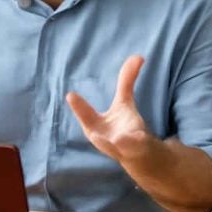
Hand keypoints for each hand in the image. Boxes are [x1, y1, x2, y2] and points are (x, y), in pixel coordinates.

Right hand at [66, 55, 159, 173]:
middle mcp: (104, 138)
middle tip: (95, 133)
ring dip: (123, 142)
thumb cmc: (123, 124)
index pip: (85, 116)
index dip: (78, 106)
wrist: (137, 152)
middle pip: (99, 137)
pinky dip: (137, 145)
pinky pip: (136, 150)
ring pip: (121, 146)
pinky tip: (141, 139)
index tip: (71, 94)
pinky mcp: (135, 154)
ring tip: (124, 139)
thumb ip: (126, 81)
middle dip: (99, 135)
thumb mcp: (123, 102)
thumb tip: (138, 56)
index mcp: (95, 126)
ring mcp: (120, 148)